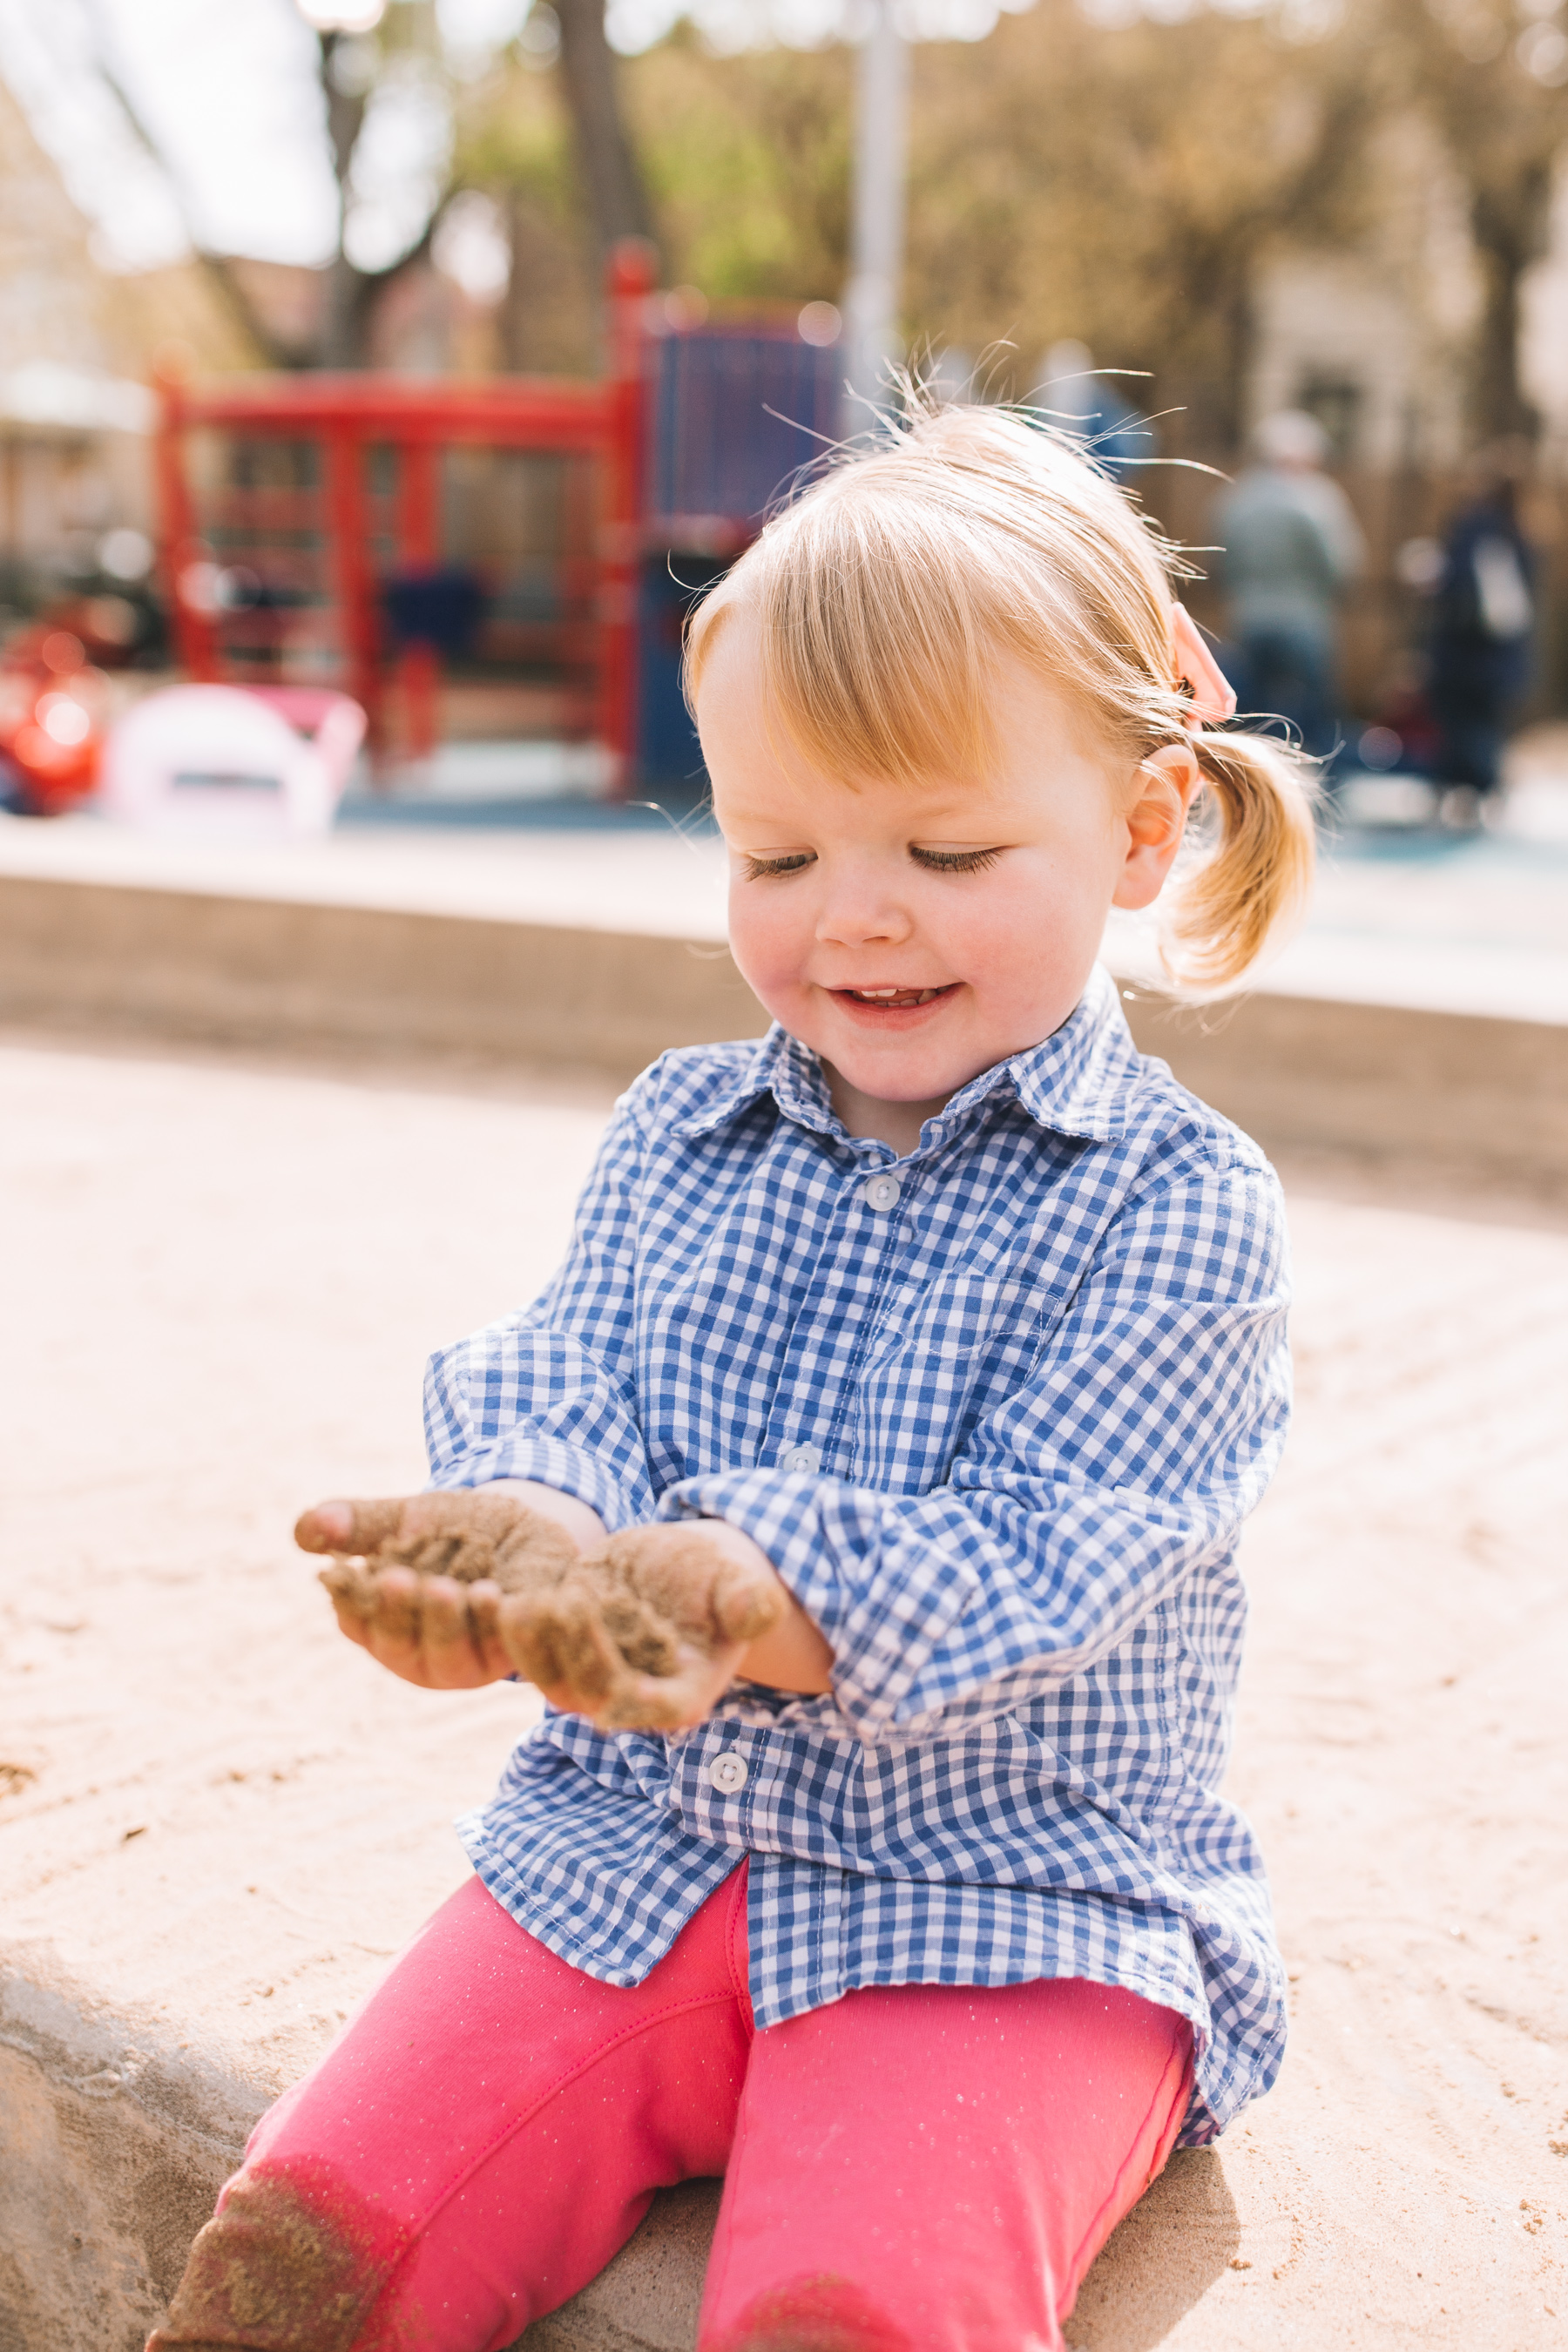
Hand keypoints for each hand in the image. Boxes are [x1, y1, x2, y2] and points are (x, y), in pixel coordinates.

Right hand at [295, 1483, 597, 1689]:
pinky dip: (494, 1625)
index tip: (352, 1578)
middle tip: (399, 1580)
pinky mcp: (511, 1654)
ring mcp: (465, 1659)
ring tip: (446, 1588)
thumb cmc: (454, 1527)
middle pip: (400, 1646)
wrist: (524, 1524)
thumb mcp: (406, 1518)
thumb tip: (306, 1530)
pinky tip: (492, 1595)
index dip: (354, 1603)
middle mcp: (417, 1651)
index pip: (356, 1621)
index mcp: (380, 1621)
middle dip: (399, 1614)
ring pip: (450, 1657)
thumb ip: (358, 1523)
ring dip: (445, 1624)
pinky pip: (500, 1650)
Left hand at [498, 1520, 795, 1732]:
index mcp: (682, 1693)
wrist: (685, 1572)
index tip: (625, 1686)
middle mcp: (633, 1697)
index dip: (640, 1698)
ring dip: (531, 1648)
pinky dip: (513, 1633)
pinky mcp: (563, 1652)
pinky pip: (532, 1654)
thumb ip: (748, 1602)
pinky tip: (496, 1598)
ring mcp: (594, 1678)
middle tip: (556, 1606)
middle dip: (574, 1655)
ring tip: (514, 1603)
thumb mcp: (739, 1586)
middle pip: (596, 1692)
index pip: (660, 1707)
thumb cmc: (719, 1583)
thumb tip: (760, 1612)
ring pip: (555, 1679)